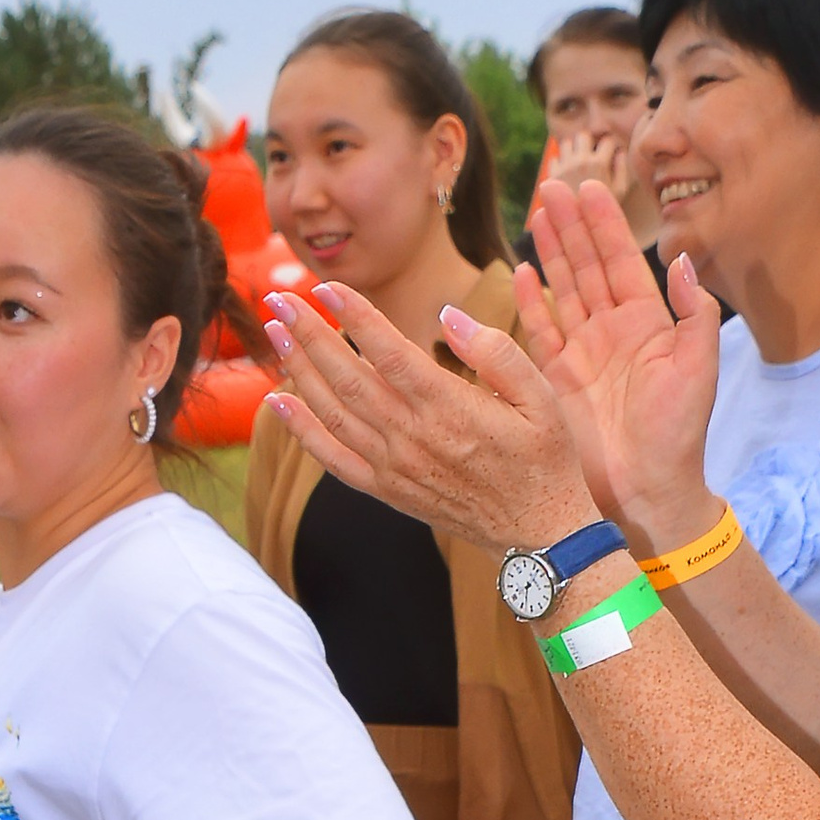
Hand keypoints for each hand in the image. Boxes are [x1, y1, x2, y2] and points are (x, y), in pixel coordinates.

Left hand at [263, 281, 583, 553]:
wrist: (538, 533)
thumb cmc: (545, 458)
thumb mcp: (542, 396)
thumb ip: (496, 351)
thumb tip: (447, 315)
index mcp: (450, 408)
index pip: (388, 352)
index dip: (353, 316)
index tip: (324, 287)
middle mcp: (413, 437)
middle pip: (347, 377)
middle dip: (309, 333)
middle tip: (279, 297)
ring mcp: (394, 467)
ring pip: (333, 412)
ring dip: (298, 370)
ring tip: (275, 332)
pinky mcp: (386, 490)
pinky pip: (333, 459)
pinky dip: (302, 431)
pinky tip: (279, 402)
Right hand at [512, 178, 720, 536]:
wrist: (647, 489)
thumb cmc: (679, 433)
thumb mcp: (699, 367)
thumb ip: (696, 312)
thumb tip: (681, 260)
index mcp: (647, 323)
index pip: (622, 260)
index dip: (605, 224)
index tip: (589, 187)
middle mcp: (611, 331)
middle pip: (588, 265)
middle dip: (570, 225)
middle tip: (552, 184)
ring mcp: (582, 353)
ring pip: (563, 289)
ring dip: (550, 251)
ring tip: (536, 213)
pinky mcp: (556, 379)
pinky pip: (540, 331)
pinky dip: (531, 302)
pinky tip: (522, 272)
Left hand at [544, 121, 635, 205]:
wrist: (578, 232)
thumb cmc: (604, 214)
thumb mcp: (620, 192)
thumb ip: (622, 168)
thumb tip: (620, 152)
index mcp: (599, 163)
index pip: (607, 140)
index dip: (610, 146)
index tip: (610, 154)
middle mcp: (579, 161)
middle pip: (584, 135)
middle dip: (589, 142)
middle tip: (593, 155)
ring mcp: (563, 168)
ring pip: (566, 143)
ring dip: (573, 150)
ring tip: (579, 164)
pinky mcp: (550, 176)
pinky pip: (555, 159)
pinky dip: (561, 163)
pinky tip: (568, 175)